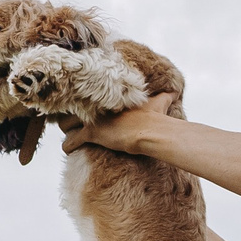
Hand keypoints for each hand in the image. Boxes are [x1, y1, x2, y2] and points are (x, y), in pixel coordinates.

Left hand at [62, 94, 178, 155]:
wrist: (152, 131)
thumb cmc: (155, 117)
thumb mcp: (160, 102)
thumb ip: (165, 95)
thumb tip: (175, 91)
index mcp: (110, 95)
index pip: (87, 93)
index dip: (83, 100)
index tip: (83, 105)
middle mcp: (98, 104)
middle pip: (71, 105)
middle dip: (70, 113)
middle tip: (71, 120)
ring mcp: (93, 118)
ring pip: (65, 122)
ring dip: (66, 129)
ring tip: (69, 133)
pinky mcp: (91, 133)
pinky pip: (70, 141)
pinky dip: (68, 147)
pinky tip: (68, 149)